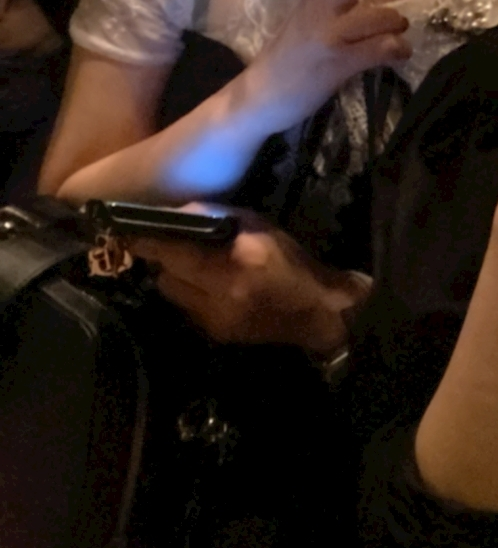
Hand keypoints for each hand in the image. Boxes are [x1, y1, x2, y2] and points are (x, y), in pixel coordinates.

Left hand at [128, 203, 367, 350]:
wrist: (316, 313)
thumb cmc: (290, 261)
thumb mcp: (259, 227)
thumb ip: (218, 218)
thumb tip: (179, 212)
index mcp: (233, 263)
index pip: (174, 252)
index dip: (149, 242)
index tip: (130, 231)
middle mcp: (219, 295)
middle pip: (164, 276)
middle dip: (163, 260)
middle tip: (171, 246)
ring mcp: (215, 320)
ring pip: (170, 294)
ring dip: (174, 278)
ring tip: (192, 267)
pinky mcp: (215, 335)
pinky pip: (186, 308)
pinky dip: (189, 295)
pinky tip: (208, 287)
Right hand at [245, 0, 410, 129]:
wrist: (258, 97)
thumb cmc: (285, 58)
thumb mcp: (302, 15)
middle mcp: (320, 5)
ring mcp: (329, 33)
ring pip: (380, 15)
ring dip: (396, 24)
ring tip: (398, 33)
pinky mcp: (338, 61)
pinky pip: (379, 48)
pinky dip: (396, 50)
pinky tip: (399, 54)